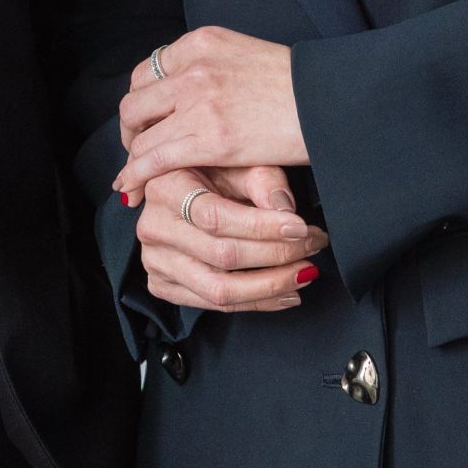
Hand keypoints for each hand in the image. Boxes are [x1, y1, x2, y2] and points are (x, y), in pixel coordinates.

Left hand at [112, 27, 306, 198]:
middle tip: (140, 147)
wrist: (332, 100)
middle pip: (136, 100)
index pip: (150, 70)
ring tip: (138, 172)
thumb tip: (194, 93)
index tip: (147, 120)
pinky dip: (135, 174)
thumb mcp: (249, 57)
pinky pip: (153, 159)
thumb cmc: (302, 86)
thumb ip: (216, 69)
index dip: (144, 100)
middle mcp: (193, 66)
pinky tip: (130, 187)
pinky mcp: (207, 138)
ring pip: (140, 133)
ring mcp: (198, 102)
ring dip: (134, 154)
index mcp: (202, 42)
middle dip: (133, 128)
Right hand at [131, 164, 325, 312]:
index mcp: (164, 188)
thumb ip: (263, 180)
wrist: (182, 189)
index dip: (262, 227)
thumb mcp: (238, 162)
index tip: (302, 228)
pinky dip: (256, 303)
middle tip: (314, 246)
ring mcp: (155, 261)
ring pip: (219, 289)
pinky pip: (213, 305)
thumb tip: (286, 212)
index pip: (215, 217)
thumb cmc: (214, 172)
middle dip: (277, 255)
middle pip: (222, 256)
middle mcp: (153, 228)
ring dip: (271, 286)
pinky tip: (285, 293)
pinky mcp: (162, 285)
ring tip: (305, 273)